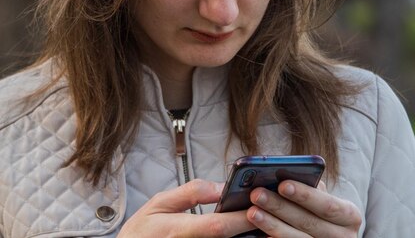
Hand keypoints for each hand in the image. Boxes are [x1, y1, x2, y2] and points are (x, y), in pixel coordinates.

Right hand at [118, 179, 256, 236]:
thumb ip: (191, 193)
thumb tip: (220, 186)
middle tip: (268, 212)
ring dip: (245, 236)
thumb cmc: (142, 233)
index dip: (241, 218)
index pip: (217, 226)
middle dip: (251, 228)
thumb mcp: (159, 204)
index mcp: (178, 231)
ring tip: (261, 221)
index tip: (259, 205)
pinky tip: (244, 232)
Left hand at [247, 180, 361, 236]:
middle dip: (280, 207)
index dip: (305, 195)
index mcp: (349, 215)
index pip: (327, 205)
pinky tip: (259, 234)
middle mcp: (344, 237)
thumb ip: (311, 187)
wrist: (327, 236)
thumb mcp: (321, 198)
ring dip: (272, 225)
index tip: (282, 184)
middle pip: (308, 223)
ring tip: (252, 212)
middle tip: (257, 194)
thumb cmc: (319, 209)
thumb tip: (282, 176)